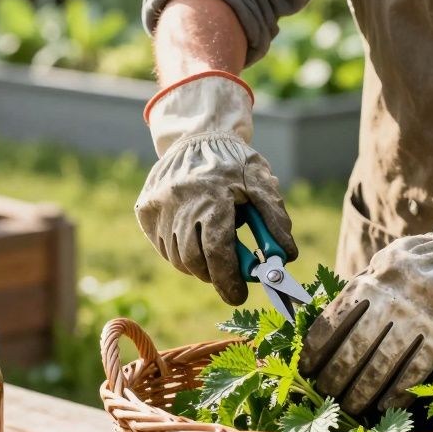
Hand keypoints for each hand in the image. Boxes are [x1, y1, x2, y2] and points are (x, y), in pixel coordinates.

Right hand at [135, 73, 295, 304]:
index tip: (237, 295)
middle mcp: (180, 202)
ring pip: (177, 257)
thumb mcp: (260, 181)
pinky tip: (194, 239)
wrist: (195, 135)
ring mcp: (159, 207)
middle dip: (214, 276)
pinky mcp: (145, 210)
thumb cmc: (233, 161)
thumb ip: (275, 218)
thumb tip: (287, 255)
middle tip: (228, 279)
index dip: (228, 279)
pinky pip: (163, 246)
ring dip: (198, 265)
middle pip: (194, 260)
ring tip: (213, 252)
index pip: (216, 250)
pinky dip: (180, 253)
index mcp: (211, 196)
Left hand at [301, 183, 432, 414]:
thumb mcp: (380, 265)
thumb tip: (323, 324)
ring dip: (361, 391)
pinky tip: (383, 406)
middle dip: (334, 377)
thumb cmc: (413, 264)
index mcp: (369, 283)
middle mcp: (390, 302)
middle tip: (325, 394)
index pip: (332, 323)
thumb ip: (357, 291)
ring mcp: (418, 320)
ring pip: (381, 365)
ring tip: (349, 407)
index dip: (315, 351)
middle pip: (353, 350)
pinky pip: (414, 370)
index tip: (305, 369)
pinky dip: (397, 392)